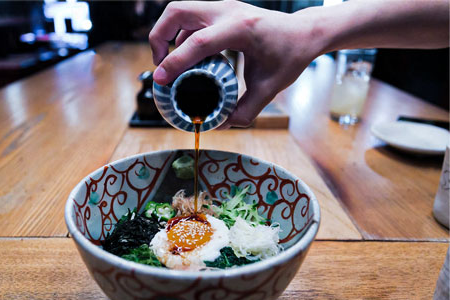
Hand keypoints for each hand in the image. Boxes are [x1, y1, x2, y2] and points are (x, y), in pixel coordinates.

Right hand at [149, 1, 322, 127]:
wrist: (304, 33)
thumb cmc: (290, 57)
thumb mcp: (269, 88)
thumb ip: (245, 111)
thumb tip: (219, 125)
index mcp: (241, 28)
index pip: (198, 42)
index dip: (174, 61)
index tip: (160, 80)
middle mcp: (228, 11)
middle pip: (176, 12)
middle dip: (158, 38)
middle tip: (160, 66)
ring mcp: (223, 7)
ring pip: (179, 11)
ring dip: (165, 34)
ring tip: (168, 61)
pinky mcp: (221, 9)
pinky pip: (190, 17)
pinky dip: (179, 34)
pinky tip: (186, 55)